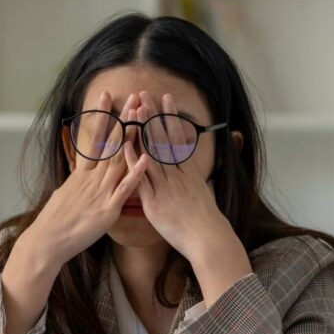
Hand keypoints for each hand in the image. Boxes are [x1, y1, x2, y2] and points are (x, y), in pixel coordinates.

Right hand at [21, 91, 148, 268]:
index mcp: (82, 174)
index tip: (106, 95)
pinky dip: (135, 173)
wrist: (47, 241)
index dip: (101, 116)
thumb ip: (77, 182)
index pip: (93, 138)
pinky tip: (146, 158)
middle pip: (111, 143)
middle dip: (123, 119)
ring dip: (133, 137)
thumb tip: (79, 174)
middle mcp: (92, 178)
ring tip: (143, 116)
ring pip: (119, 159)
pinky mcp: (107, 209)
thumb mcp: (64, 194)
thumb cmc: (55, 221)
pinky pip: (124, 189)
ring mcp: (100, 192)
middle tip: (133, 97)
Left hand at [125, 91, 251, 302]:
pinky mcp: (154, 201)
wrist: (207, 239)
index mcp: (188, 172)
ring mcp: (165, 186)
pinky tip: (125, 145)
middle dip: (153, 116)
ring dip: (142, 130)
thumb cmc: (206, 221)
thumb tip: (192, 171)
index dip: (170, 118)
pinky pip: (141, 178)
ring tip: (135, 109)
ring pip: (151, 153)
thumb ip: (194, 180)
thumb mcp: (203, 194)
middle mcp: (176, 175)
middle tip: (145, 94)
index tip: (165, 99)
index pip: (177, 138)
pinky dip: (133, 161)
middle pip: (163, 139)